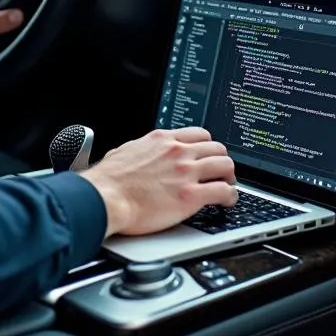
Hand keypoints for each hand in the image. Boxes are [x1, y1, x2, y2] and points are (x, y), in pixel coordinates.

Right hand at [80, 127, 236, 236]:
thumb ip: (140, 150)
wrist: (105, 197)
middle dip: (221, 161)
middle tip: (221, 172)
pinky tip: (228, 202)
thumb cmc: (109, 180)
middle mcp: (177, 152)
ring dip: (230, 177)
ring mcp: (186, 172)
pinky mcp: (191, 196)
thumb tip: (138, 153)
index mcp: (162, 139)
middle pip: (217, 148)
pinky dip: (230, 196)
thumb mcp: (125, 152)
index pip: (199, 134)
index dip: (208, 146)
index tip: (208, 155)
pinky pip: (223, 191)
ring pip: (225, 166)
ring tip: (228, 186)